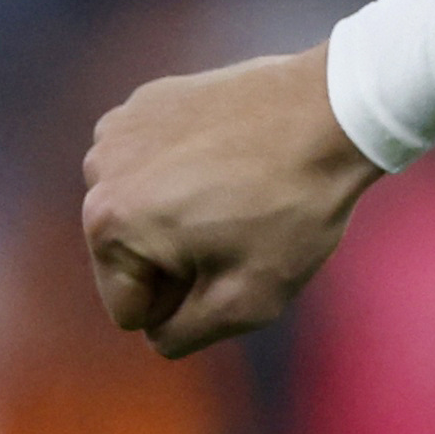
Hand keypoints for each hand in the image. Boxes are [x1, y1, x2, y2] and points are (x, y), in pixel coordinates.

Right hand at [81, 46, 384, 359]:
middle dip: (183, 259)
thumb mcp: (248, 300)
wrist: (336, 111)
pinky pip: (158, 164)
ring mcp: (121, 130)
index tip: (236, 263)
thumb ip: (184, 334)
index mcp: (107, 227)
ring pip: (144, 211)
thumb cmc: (294, 206)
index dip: (189, 303)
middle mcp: (98, 174)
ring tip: (243, 192)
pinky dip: (190, 168)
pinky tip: (238, 157)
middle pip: (132, 258)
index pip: (131, 309)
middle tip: (244, 227)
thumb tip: (156, 332)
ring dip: (184, 214)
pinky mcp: (151, 99)